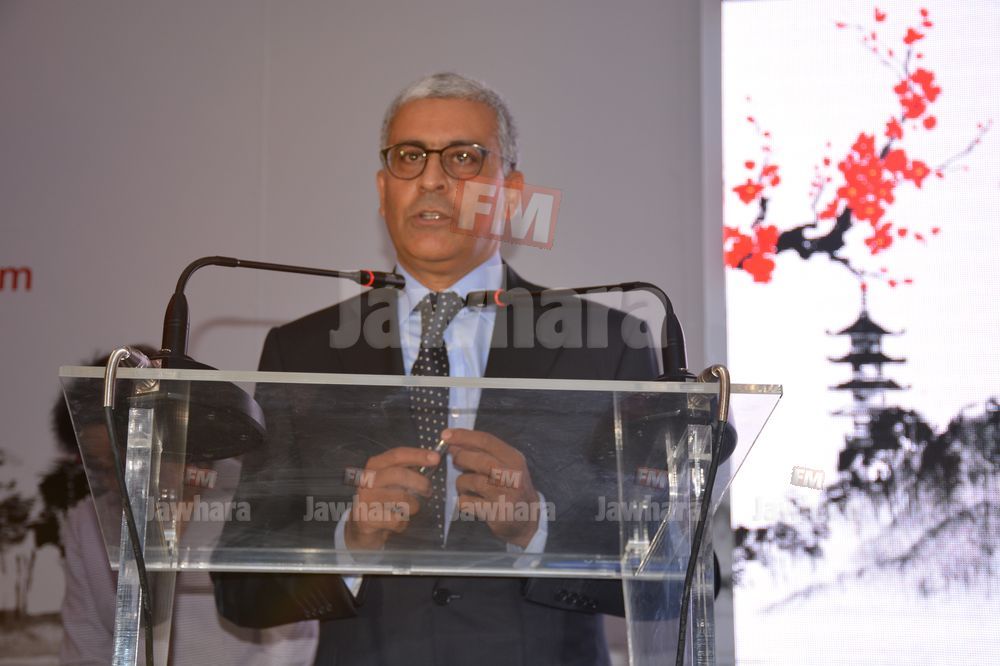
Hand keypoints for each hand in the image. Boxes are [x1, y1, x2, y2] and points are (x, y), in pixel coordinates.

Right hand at [344, 447, 439, 550]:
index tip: (436, 458)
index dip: (418, 455)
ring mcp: (365, 499)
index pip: (397, 455)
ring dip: (414, 505)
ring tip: (412, 508)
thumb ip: (408, 469)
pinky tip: (398, 522)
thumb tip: (432, 460)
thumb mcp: (392, 481)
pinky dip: (403, 523)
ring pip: (401, 498)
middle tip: (428, 490)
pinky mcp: (366, 518)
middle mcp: (367, 479)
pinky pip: (397, 519)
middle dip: (420, 482)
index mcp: (375, 465)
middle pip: (399, 474)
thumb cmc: (383, 499)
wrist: (362, 526)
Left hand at [445, 428, 539, 547]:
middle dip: (460, 458)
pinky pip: (466, 502)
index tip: (446, 435)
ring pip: (470, 481)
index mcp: (514, 459)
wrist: (527, 518)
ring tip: (465, 485)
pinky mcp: (494, 513)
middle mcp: (512, 476)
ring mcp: (504, 495)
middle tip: (455, 461)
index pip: (486, 441)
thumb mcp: (506, 464)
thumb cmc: (512, 486)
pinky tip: (470, 500)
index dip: (463, 436)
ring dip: (461, 482)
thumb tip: (455, 443)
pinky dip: (462, 500)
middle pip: (478, 460)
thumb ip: (485, 452)